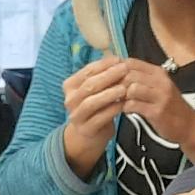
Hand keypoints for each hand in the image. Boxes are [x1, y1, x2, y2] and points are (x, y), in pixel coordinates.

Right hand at [61, 57, 129, 175]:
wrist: (88, 135)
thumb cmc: (95, 108)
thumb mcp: (95, 90)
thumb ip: (102, 76)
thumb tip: (117, 59)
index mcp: (70, 85)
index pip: (87, 71)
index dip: (104, 64)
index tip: (119, 59)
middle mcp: (70, 100)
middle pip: (89, 85)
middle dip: (108, 76)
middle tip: (125, 70)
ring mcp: (76, 116)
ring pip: (92, 102)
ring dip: (109, 93)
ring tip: (124, 88)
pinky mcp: (86, 129)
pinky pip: (100, 118)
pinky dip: (112, 109)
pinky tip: (123, 104)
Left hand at [116, 57, 194, 158]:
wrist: (188, 125)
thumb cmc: (169, 107)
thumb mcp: (158, 87)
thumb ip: (141, 79)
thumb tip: (117, 72)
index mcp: (158, 73)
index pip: (131, 63)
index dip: (116, 69)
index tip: (107, 77)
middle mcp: (160, 81)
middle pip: (129, 74)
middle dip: (116, 83)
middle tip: (109, 91)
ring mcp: (160, 96)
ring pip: (131, 88)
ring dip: (121, 96)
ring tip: (118, 101)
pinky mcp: (158, 112)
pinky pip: (134, 105)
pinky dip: (125, 108)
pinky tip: (125, 111)